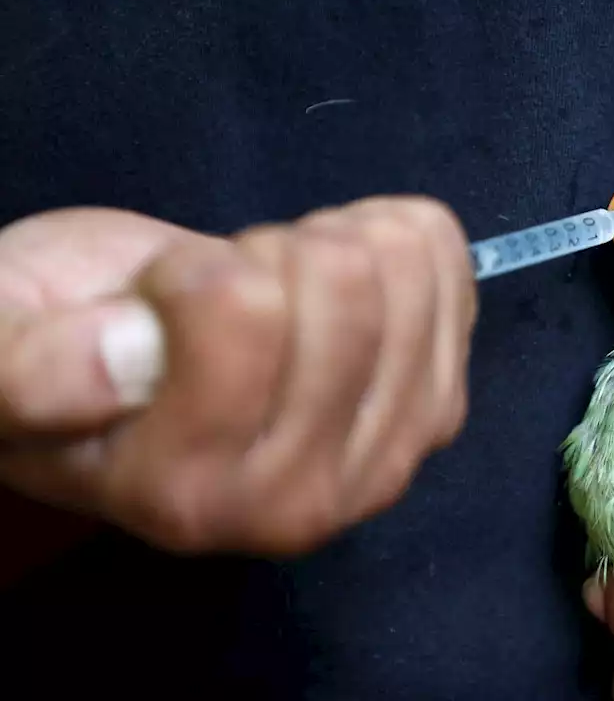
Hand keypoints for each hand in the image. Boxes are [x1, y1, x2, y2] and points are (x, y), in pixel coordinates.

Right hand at [0, 197, 475, 554]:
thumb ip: (24, 372)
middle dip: (265, 255)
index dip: (191, 272)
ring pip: (402, 268)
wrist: (152, 378)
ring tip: (278, 288)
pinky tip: (338, 274)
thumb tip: (120, 359)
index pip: (242, 309)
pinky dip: (386, 235)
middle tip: (229, 294)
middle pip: (341, 284)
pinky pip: (447, 262)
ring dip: (327, 244)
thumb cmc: (62, 352)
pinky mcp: (440, 408)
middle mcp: (302, 502)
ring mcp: (390, 459)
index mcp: (186, 494)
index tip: (163, 304)